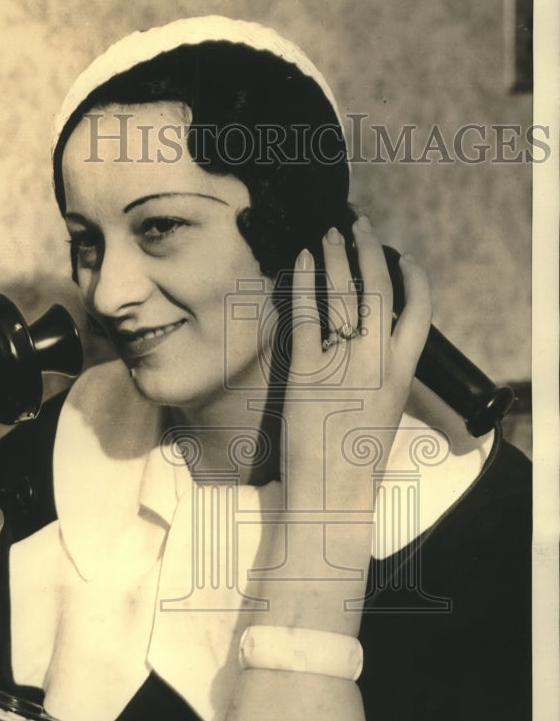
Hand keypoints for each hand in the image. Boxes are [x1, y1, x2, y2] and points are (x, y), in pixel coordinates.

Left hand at [271, 216, 430, 633]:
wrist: (330, 494)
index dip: (412, 278)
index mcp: (402, 373)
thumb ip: (381, 379)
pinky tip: (301, 263)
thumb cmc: (355, 462)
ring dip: (336, 258)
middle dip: (369, 252)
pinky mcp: (307, 370)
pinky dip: (305, 285)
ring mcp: (343, 364)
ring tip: (327, 234)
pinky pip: (308, 316)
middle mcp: (377, 361)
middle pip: (378, 291)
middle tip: (357, 226)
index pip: (418, 313)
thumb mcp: (383, 415)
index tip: (403, 256)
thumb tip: (372, 352)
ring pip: (345, 295)